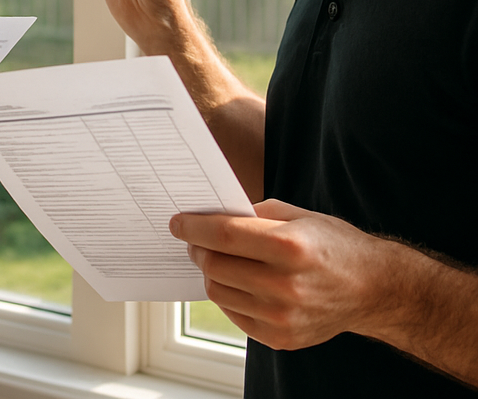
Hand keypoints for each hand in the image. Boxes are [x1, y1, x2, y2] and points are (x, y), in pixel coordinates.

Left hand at [170, 199, 386, 350]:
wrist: (375, 289)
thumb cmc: (333, 244)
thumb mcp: (297, 215)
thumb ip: (253, 214)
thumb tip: (211, 216)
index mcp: (289, 246)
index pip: (223, 236)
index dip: (193, 228)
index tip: (177, 223)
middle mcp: (286, 284)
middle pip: (216, 265)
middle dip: (197, 249)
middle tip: (193, 239)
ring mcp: (284, 316)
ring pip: (219, 292)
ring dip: (209, 273)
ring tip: (215, 260)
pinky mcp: (282, 338)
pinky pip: (234, 314)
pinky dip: (228, 295)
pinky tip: (236, 282)